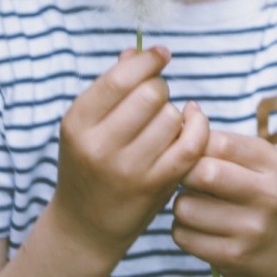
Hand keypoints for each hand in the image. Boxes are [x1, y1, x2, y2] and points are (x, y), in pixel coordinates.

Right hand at [47, 47, 209, 266]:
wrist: (86, 225)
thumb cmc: (89, 163)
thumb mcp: (86, 125)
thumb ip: (111, 86)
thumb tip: (138, 51)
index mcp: (77, 123)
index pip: (119, 78)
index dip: (147, 60)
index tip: (162, 55)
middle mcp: (99, 146)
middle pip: (150, 94)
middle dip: (160, 87)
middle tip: (156, 97)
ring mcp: (129, 169)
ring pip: (172, 117)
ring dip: (174, 112)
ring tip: (163, 122)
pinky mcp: (156, 186)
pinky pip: (191, 144)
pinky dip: (199, 126)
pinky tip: (193, 121)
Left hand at [172, 130, 276, 276]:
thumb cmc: (259, 196)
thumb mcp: (254, 165)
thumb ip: (220, 140)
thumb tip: (188, 108)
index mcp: (272, 162)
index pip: (217, 141)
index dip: (191, 145)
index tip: (185, 152)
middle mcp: (268, 194)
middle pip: (203, 173)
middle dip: (183, 174)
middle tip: (184, 179)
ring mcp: (253, 228)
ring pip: (186, 207)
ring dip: (179, 206)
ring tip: (193, 206)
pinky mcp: (236, 257)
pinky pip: (184, 236)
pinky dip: (181, 231)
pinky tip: (197, 229)